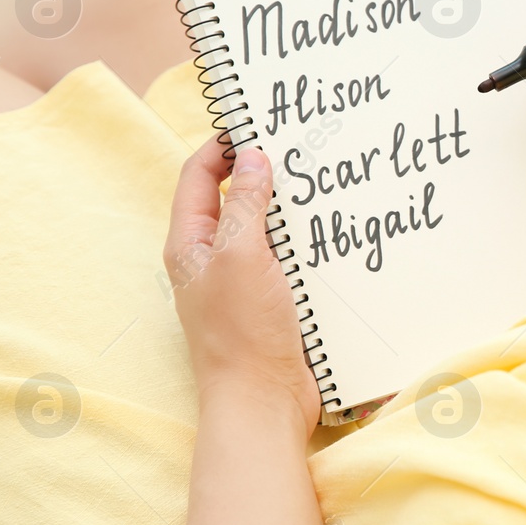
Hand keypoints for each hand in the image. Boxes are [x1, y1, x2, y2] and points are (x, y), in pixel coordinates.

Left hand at [164, 141, 319, 436]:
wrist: (263, 402)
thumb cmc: (242, 333)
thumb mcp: (241, 257)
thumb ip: (244, 205)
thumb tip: (252, 158)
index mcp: (190, 244)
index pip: (198, 176)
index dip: (224, 145)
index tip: (259, 122)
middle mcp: (212, 259)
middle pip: (234, 198)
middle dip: (265, 172)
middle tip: (301, 149)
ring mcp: (242, 281)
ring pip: (266, 229)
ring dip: (291, 209)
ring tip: (324, 185)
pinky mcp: (272, 302)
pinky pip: (289, 260)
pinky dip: (308, 244)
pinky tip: (335, 234)